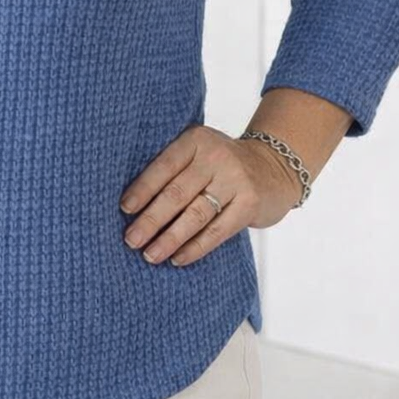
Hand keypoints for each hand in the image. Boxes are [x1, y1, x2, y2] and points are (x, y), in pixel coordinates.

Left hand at [119, 124, 299, 266]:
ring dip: (170, 238)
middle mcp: (216, 158)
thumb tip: (133, 205)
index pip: (163, 166)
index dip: (142, 189)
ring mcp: (235, 181)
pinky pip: (217, 231)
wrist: (274, 167)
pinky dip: (195, 247)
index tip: (124, 209)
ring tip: (150, 254)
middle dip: (151, 220)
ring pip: (195, 215)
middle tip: (131, 240)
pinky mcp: (249, 204)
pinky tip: (178, 258)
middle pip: (176, 193)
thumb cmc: (223, 164)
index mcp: (196, 140)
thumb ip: (173, 169)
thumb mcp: (199, 152)